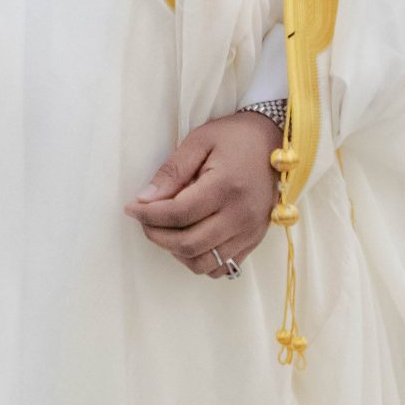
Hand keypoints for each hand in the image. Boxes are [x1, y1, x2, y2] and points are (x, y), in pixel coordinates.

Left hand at [124, 110, 280, 275]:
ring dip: (176, 251)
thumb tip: (145, 198)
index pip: (178, 214)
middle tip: (143, 219)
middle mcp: (241, 216)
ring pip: (204, 262)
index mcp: (226, 188)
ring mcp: (250, 232)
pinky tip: (188, 239)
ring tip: (165, 229)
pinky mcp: (254, 240)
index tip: (131, 207)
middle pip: (188, 244)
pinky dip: (199, 260)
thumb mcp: (199, 141)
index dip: (148, 215)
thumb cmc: (233, 137)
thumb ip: (172, 171)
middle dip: (157, 235)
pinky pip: (223, 267)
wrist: (274, 140)